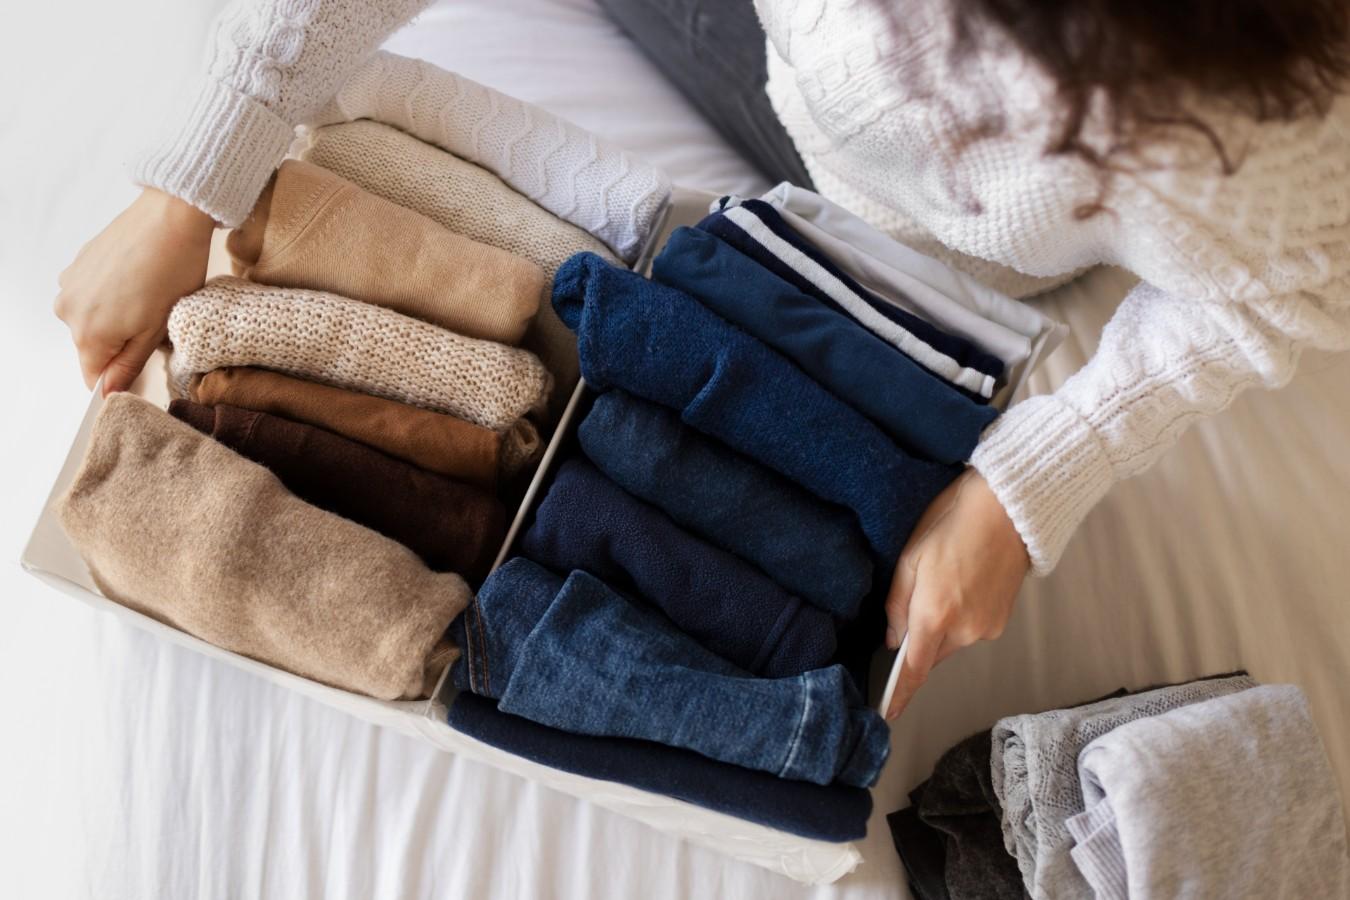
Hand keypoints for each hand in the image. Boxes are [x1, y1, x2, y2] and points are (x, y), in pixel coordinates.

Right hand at [55, 187, 214, 394]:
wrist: (170, 217)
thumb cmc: (172, 271)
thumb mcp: (157, 329)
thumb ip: (129, 364)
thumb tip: (109, 390)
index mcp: (88, 334)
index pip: (94, 377)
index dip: (121, 377)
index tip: (144, 367)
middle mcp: (69, 310)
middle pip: (93, 348)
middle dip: (122, 345)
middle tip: (155, 324)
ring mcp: (70, 284)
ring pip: (93, 321)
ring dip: (117, 319)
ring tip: (147, 298)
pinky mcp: (77, 264)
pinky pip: (92, 295)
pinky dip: (112, 296)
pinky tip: (137, 280)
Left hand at [884, 470, 1027, 719]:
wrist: (1007, 511)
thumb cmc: (952, 524)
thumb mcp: (910, 558)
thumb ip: (897, 604)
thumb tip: (894, 639)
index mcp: (934, 615)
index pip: (913, 669)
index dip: (900, 694)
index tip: (889, 714)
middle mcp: (963, 630)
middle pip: (932, 654)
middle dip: (919, 640)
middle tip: (917, 600)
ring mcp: (986, 628)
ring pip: (952, 642)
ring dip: (941, 626)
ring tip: (944, 583)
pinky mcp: (1001, 621)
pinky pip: (971, 631)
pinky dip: (961, 618)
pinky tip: (961, 586)